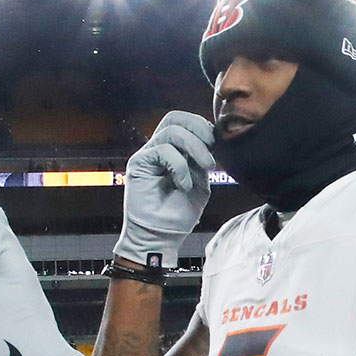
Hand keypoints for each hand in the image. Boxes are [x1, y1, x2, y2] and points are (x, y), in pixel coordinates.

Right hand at [113, 111, 214, 268]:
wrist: (160, 237)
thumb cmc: (179, 214)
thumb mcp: (200, 182)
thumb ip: (203, 160)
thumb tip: (213, 140)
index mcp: (173, 150)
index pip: (185, 122)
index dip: (202, 127)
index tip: (217, 147)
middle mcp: (158, 149)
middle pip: (174, 117)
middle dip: (199, 129)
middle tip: (211, 153)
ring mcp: (147, 155)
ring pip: (171, 131)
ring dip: (195, 148)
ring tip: (205, 169)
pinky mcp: (138, 165)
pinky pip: (162, 150)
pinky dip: (180, 166)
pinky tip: (184, 185)